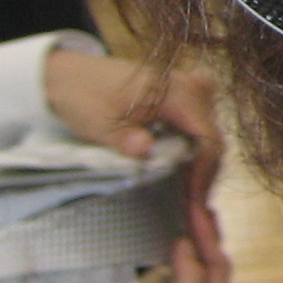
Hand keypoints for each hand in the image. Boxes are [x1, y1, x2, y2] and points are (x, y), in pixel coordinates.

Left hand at [44, 50, 223, 189]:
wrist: (70, 74)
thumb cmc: (83, 96)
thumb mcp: (99, 124)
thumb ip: (125, 140)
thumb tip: (146, 152)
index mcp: (177, 92)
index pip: (208, 139)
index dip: (204, 174)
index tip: (193, 202)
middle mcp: (193, 87)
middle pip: (212, 138)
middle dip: (204, 174)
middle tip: (190, 207)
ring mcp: (190, 89)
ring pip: (208, 134)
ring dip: (198, 164)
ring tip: (184, 194)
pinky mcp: (182, 95)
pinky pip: (199, 126)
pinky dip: (192, 150)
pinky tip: (178, 171)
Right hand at [89, 193, 230, 282]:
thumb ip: (192, 282)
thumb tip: (187, 244)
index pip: (218, 264)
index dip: (208, 232)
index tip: (192, 201)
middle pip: (212, 267)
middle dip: (207, 233)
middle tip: (194, 199)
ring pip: (194, 273)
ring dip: (194, 243)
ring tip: (184, 215)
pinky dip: (173, 259)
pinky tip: (161, 248)